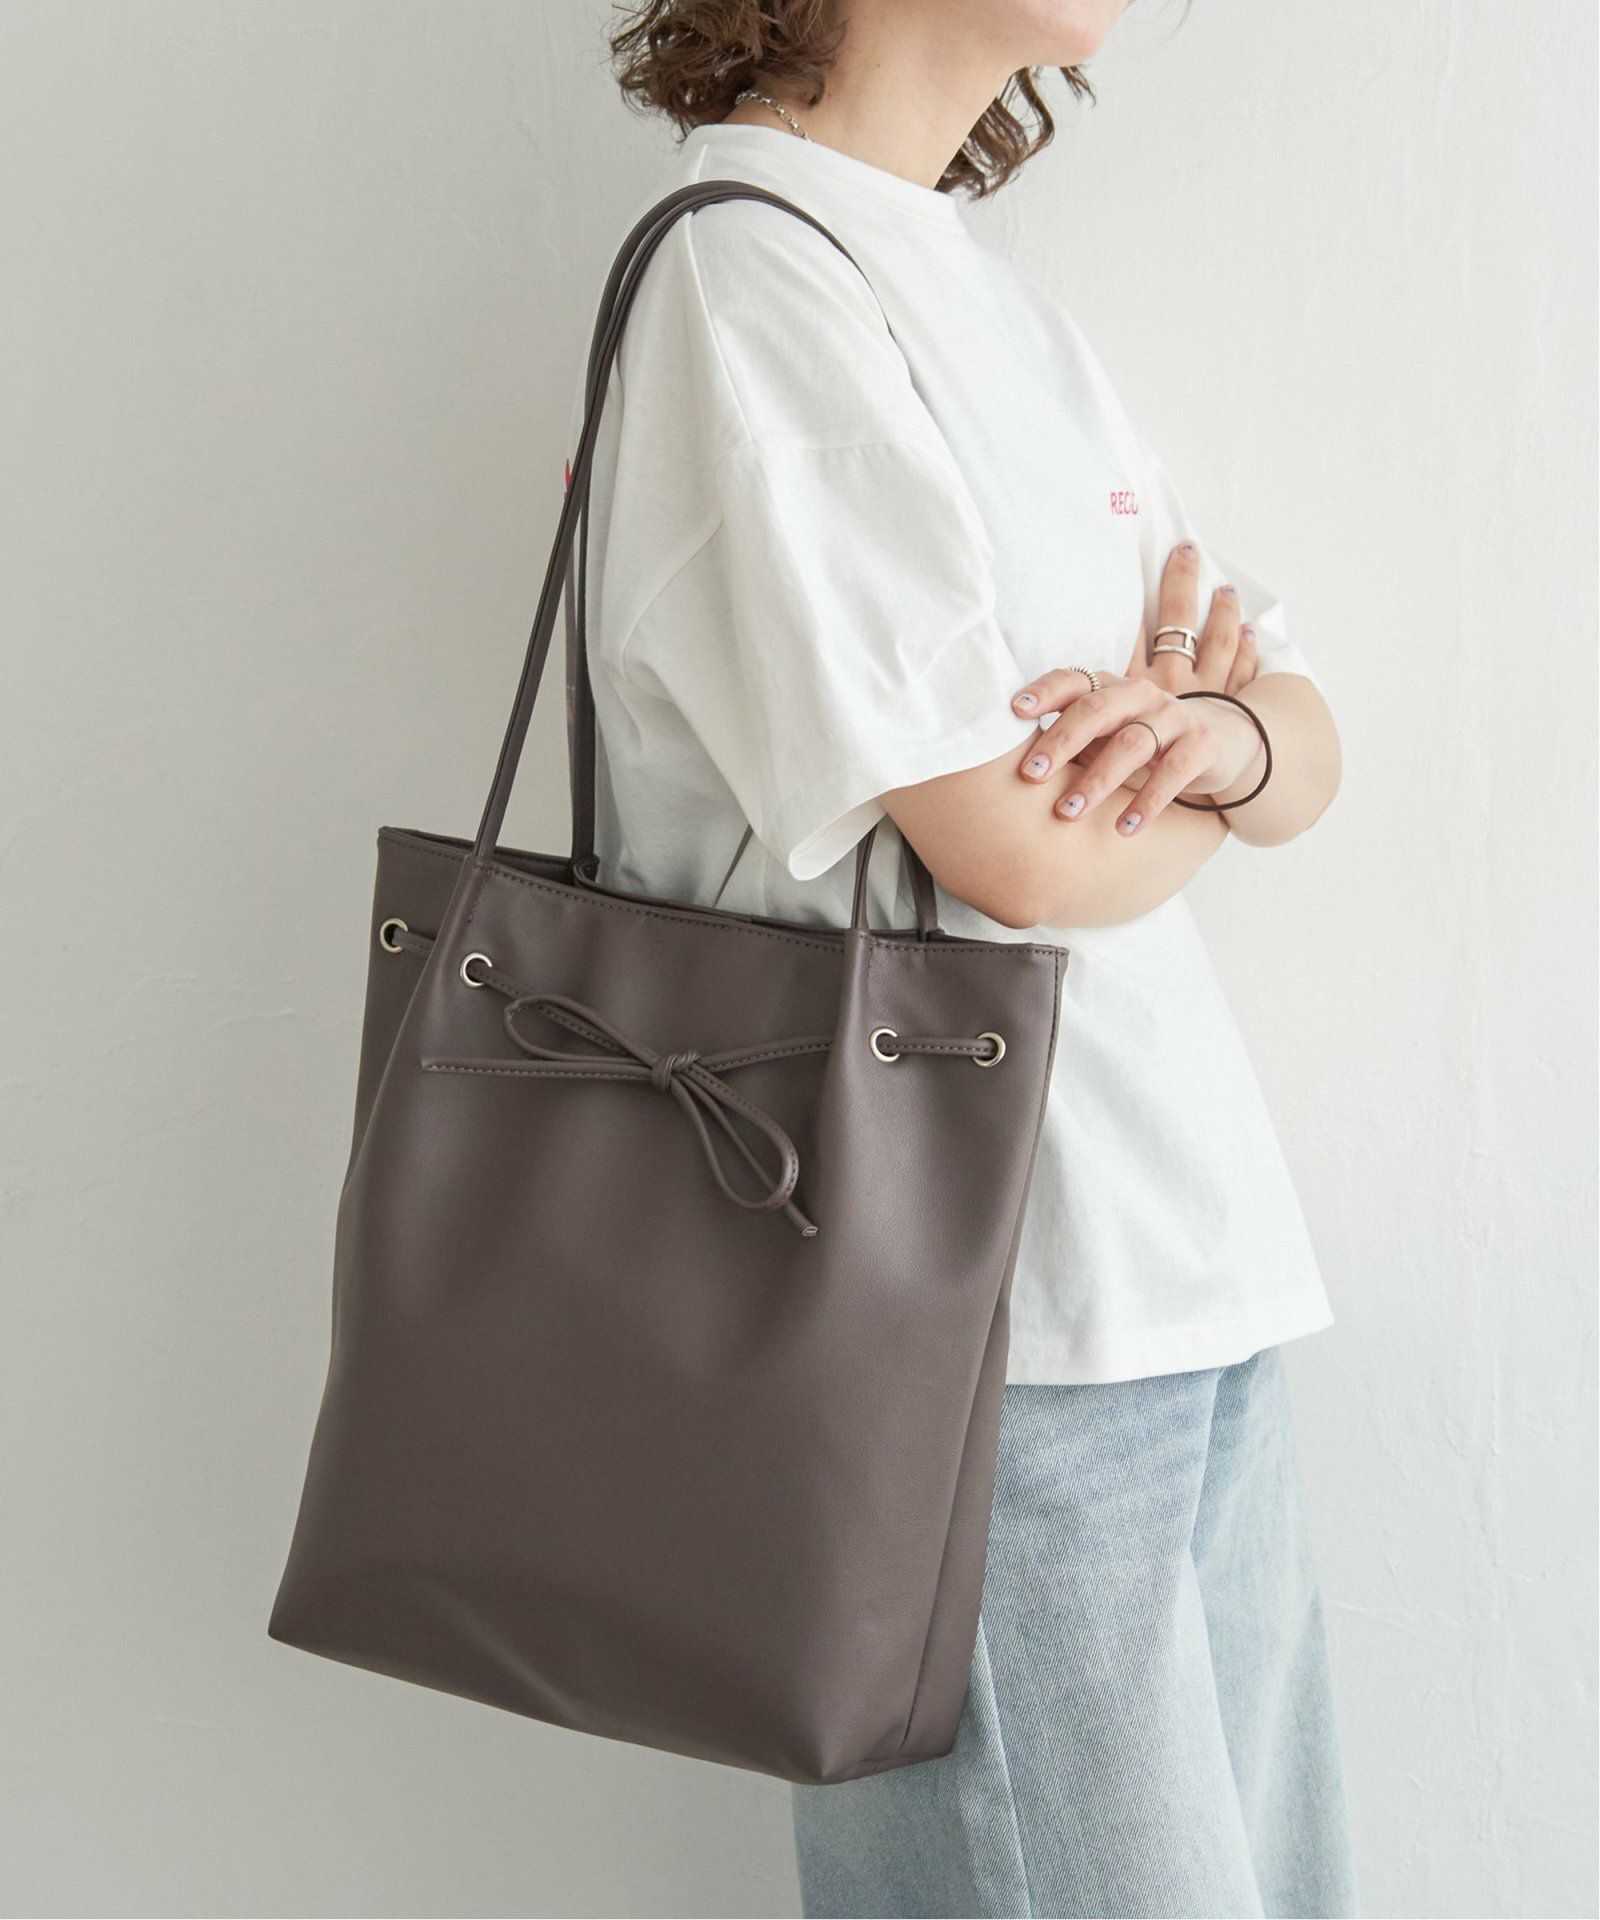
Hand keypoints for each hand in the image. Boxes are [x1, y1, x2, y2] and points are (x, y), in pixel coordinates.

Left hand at [1009, 543, 1264, 832]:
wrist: (1222, 741)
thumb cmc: (1145, 741)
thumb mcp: (1107, 735)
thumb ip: (1070, 738)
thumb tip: (1005, 764)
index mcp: (1111, 688)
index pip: (1074, 680)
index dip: (1044, 692)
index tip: (1014, 712)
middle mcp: (1141, 695)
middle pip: (1097, 710)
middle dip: (1061, 742)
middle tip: (1030, 775)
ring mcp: (1174, 717)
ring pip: (1132, 744)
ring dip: (1097, 780)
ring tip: (1068, 813)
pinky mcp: (1202, 744)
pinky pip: (1173, 772)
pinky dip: (1148, 802)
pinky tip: (1124, 829)